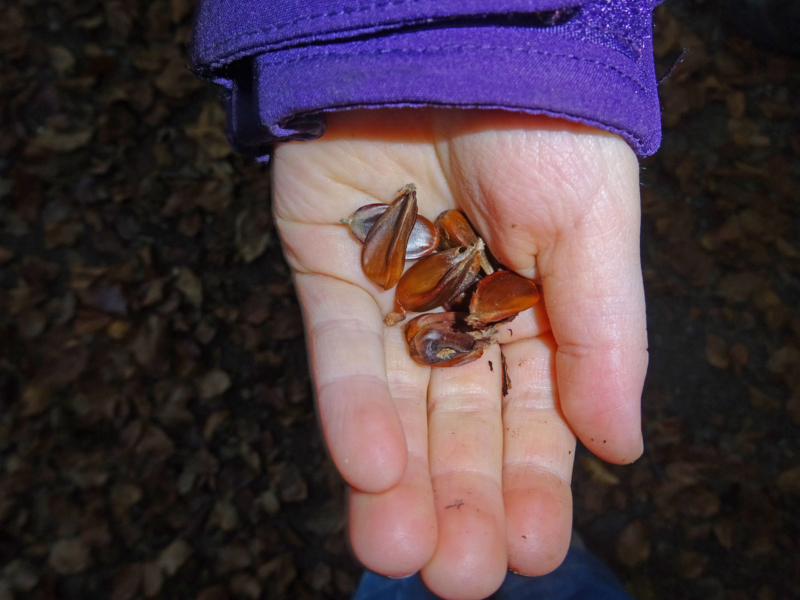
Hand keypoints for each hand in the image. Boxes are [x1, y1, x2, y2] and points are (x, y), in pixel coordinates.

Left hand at [272, 109, 646, 599]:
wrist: (457, 37)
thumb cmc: (545, 127)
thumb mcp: (596, 230)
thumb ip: (606, 337)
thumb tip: (622, 446)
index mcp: (535, 310)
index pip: (534, 416)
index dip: (533, 482)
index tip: (533, 550)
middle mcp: (460, 313)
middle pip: (458, 425)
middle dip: (461, 500)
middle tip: (460, 576)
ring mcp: (391, 296)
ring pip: (393, 405)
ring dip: (394, 481)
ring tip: (399, 551)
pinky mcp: (329, 269)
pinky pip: (337, 349)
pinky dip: (349, 407)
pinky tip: (367, 467)